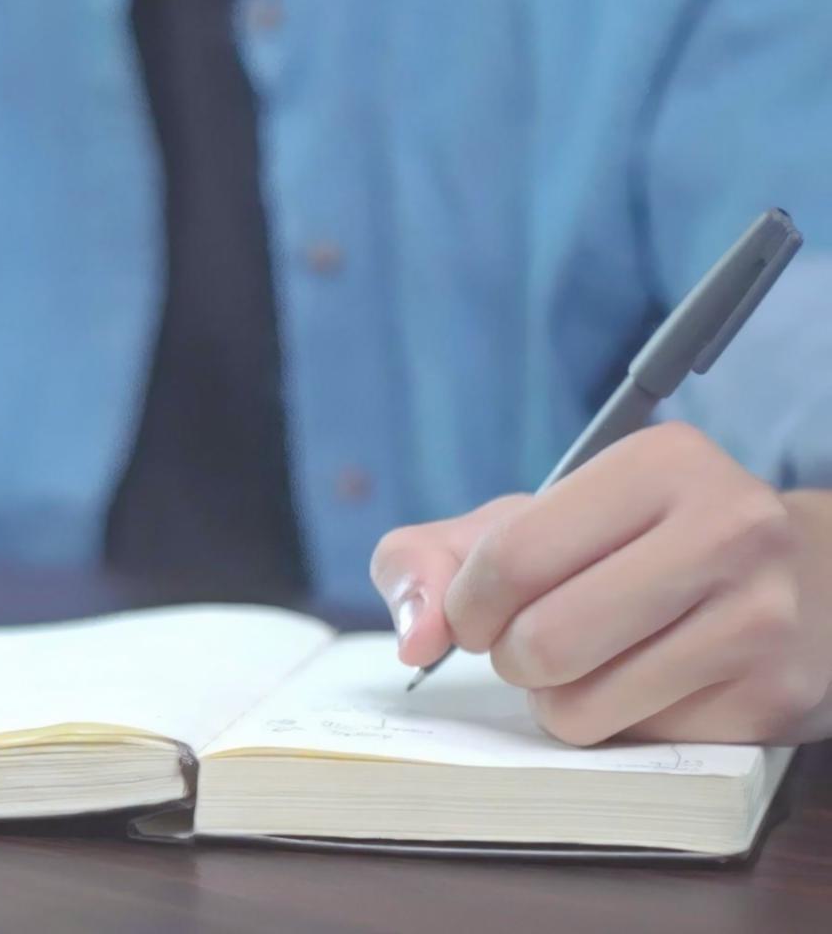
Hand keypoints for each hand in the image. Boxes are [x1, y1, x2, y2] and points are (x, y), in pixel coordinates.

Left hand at [370, 422, 831, 744]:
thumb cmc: (629, 546)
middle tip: (534, 641)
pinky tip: (651, 682)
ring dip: (556, 699)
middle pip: (542, 642)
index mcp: (659, 463)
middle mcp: (727, 528)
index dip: (467, 605)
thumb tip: (413, 638)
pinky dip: (617, 724)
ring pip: (580, 707)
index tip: (479, 612)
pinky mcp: (774, 697)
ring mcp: (762, 616)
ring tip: (590, 661)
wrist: (797, 581)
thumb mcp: (529, 522)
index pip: (509, 558)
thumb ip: (431, 558)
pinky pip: (636, 742)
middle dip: (510, 658)